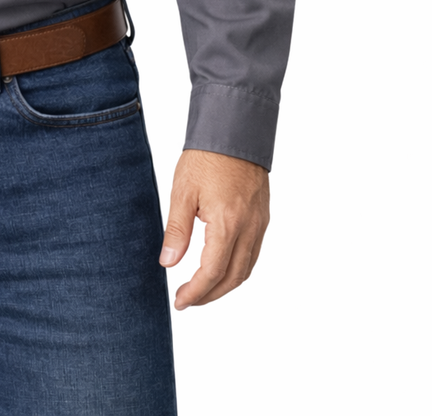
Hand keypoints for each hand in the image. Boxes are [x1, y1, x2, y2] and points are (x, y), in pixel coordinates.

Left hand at [159, 149, 269, 308]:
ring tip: (201, 289)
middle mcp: (249, 229)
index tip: (180, 302)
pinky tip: (221, 267)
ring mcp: (260, 224)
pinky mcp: (263, 217)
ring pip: (246, 269)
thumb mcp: (182, 192)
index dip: (195, 292)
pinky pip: (253, 254)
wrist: (235, 131)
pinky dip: (237, 268)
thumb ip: (177, 230)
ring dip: (225, 285)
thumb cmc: (206, 158)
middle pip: (233, 278)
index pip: (212, 272)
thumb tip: (168, 263)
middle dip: (210, 295)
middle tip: (187, 300)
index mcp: (227, 224)